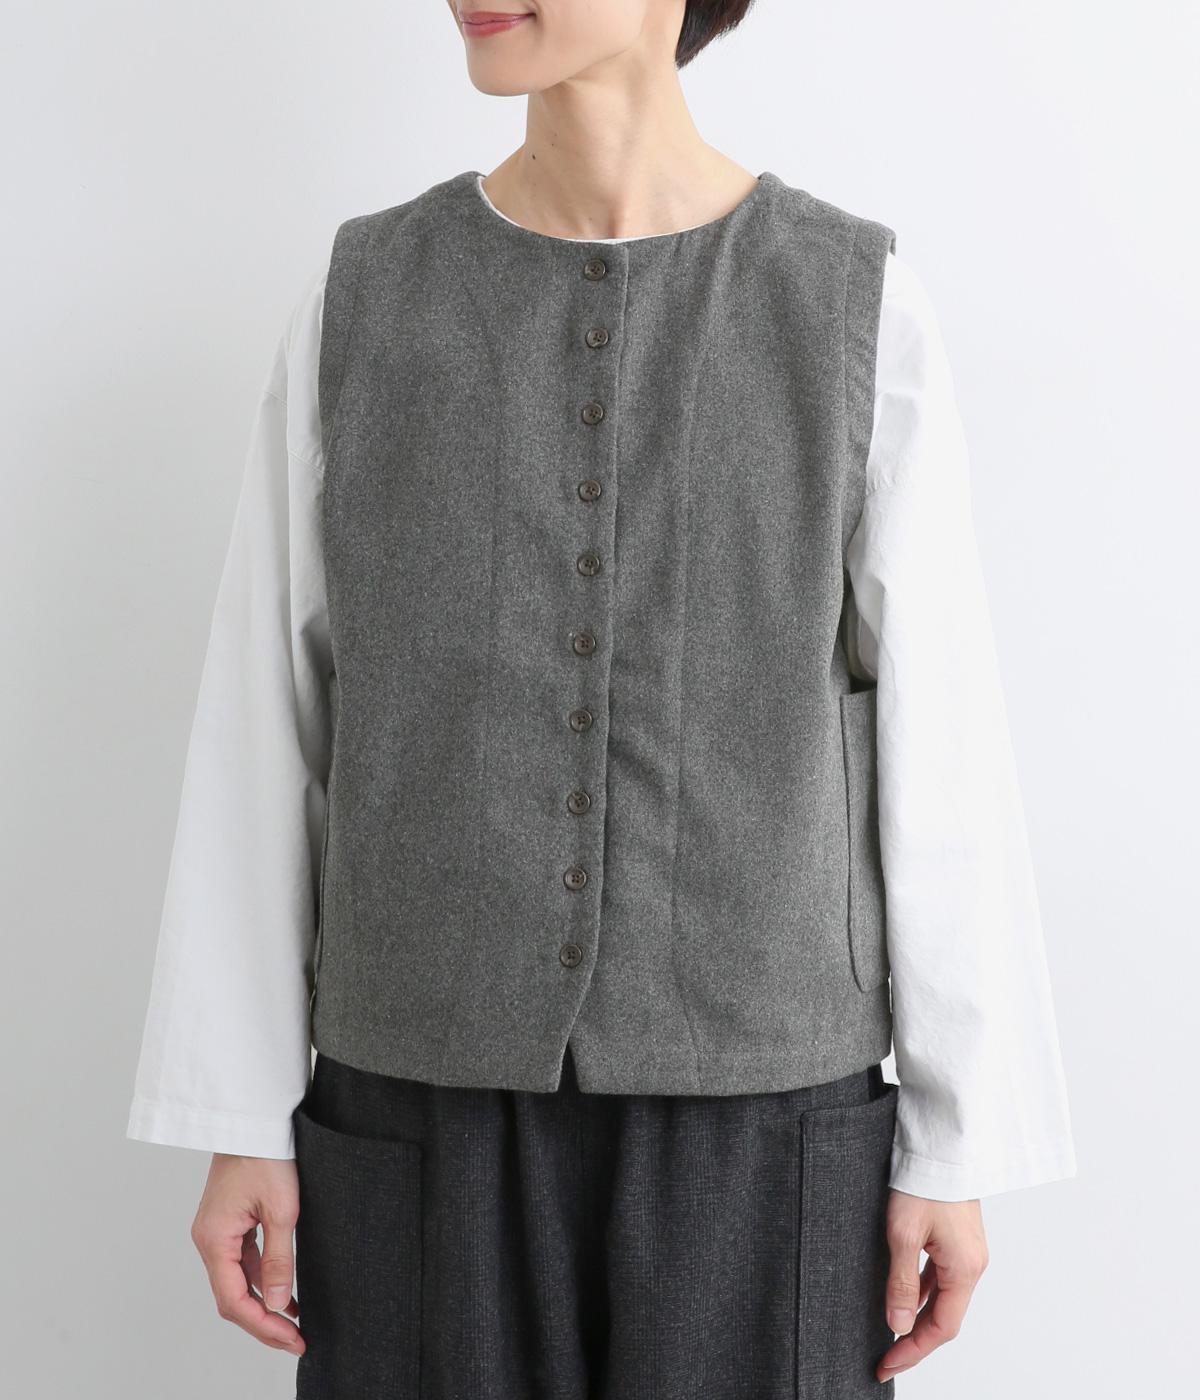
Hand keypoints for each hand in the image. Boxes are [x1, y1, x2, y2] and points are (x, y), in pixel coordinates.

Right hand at [190, 1153, 305, 1356]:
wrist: (254, 1118)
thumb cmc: (266, 1153)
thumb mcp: (283, 1209)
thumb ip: (280, 1258)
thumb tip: (279, 1302)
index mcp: (214, 1239)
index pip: (234, 1300)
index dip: (263, 1326)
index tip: (293, 1339)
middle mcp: (209, 1240)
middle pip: (231, 1297)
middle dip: (263, 1322)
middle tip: (296, 1339)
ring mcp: (217, 1232)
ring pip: (236, 1282)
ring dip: (263, 1304)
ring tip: (294, 1323)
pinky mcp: (229, 1223)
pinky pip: (242, 1263)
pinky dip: (261, 1280)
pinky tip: (284, 1291)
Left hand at [876, 1190, 988, 1379]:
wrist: (940, 1145)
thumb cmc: (923, 1183)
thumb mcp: (903, 1234)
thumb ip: (901, 1283)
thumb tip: (898, 1326)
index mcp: (965, 1269)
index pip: (941, 1328)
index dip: (914, 1350)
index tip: (887, 1364)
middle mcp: (973, 1265)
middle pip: (945, 1317)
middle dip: (915, 1340)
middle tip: (886, 1357)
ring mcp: (968, 1252)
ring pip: (944, 1298)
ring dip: (919, 1317)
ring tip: (891, 1333)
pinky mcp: (959, 1239)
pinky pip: (942, 1277)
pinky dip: (924, 1292)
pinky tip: (905, 1295)